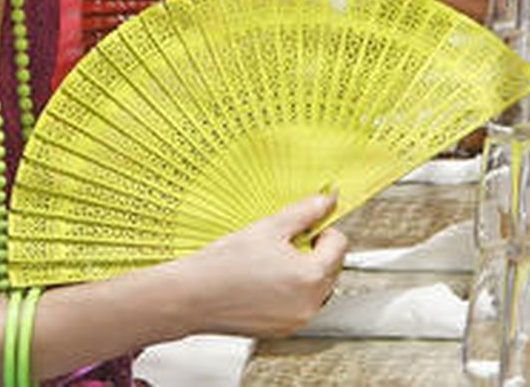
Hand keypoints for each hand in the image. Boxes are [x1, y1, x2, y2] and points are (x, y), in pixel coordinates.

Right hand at [174, 193, 348, 338]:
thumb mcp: (270, 227)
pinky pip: (300, 305)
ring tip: (271, 265)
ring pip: (317, 288)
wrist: (189, 297)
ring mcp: (296, 321)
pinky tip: (264, 283)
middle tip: (283, 245)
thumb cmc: (223, 265)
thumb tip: (328, 200)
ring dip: (304, 273)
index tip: (304, 228)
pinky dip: (290, 292)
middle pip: (331, 268)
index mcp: (311, 276)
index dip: (322, 231)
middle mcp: (309, 303)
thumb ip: (306, 212)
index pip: (340, 245)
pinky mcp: (282, 330)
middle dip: (314, 252)